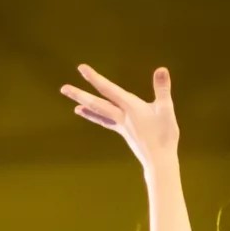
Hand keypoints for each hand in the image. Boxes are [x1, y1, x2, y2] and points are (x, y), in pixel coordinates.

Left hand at [61, 64, 178, 165]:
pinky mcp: (123, 132)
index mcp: (130, 108)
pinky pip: (105, 121)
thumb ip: (162, 89)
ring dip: (85, 107)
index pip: (108, 89)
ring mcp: (121, 125)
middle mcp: (121, 116)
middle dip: (80, 95)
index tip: (81, 68)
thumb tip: (161, 69)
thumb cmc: (165, 136)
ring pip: (99, 113)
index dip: (95, 78)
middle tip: (63, 88)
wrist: (159, 161)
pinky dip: (94, 116)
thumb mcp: (166, 110)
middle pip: (96, 104)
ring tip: (73, 105)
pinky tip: (87, 113)